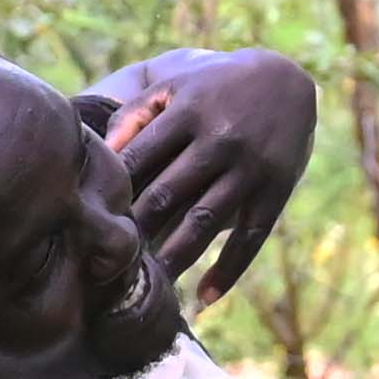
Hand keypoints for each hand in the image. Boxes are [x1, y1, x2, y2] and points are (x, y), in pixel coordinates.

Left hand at [102, 47, 318, 300]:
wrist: (287, 80)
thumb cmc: (215, 87)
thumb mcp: (176, 87)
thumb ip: (134, 115)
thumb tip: (100, 154)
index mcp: (188, 112)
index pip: (139, 159)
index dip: (114, 192)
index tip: (91, 222)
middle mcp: (219, 140)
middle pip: (167, 194)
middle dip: (137, 230)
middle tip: (109, 262)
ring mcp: (250, 168)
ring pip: (205, 221)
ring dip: (175, 258)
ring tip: (150, 286)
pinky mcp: (275, 191)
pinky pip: (251, 238)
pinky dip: (229, 270)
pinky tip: (205, 297)